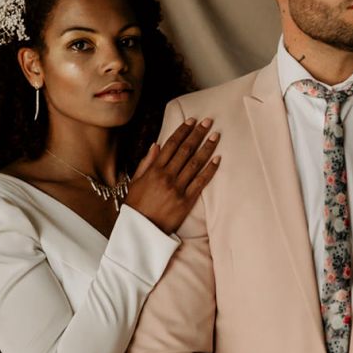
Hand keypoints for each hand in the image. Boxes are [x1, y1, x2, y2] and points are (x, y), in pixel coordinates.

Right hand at [124, 117, 219, 234]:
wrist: (141, 231)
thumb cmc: (136, 206)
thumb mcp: (136, 182)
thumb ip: (146, 163)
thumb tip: (156, 145)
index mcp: (153, 170)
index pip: (171, 145)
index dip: (182, 131)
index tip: (191, 121)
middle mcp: (166, 176)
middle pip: (185, 150)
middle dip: (197, 134)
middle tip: (208, 122)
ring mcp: (177, 188)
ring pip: (195, 163)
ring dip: (206, 148)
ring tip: (215, 136)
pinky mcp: (186, 201)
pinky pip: (201, 182)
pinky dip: (210, 170)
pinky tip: (217, 159)